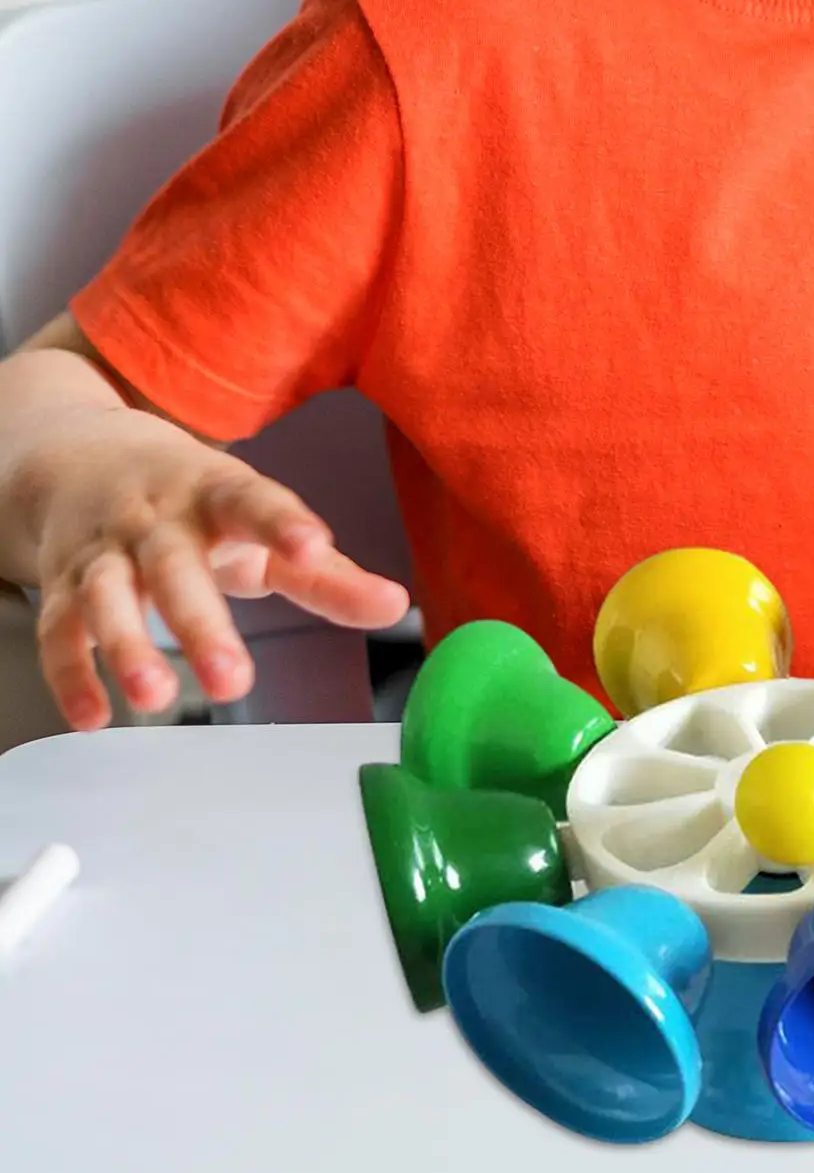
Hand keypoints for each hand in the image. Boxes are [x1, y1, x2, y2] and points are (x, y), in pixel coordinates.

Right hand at [31, 411, 410, 730]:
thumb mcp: (261, 527)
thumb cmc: (195, 502)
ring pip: (107, 595)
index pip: (253, 503)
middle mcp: (156, 519)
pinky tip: (94, 715)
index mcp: (216, 494)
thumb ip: (327, 573)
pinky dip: (72, 674)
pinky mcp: (61, 583)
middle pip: (175, 567)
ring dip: (127, 647)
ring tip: (156, 697)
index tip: (313, 547)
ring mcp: (104, 550)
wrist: (81, 457)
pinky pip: (59, 630)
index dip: (284, 524)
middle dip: (201, 624)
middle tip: (234, 680)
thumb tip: (396, 606)